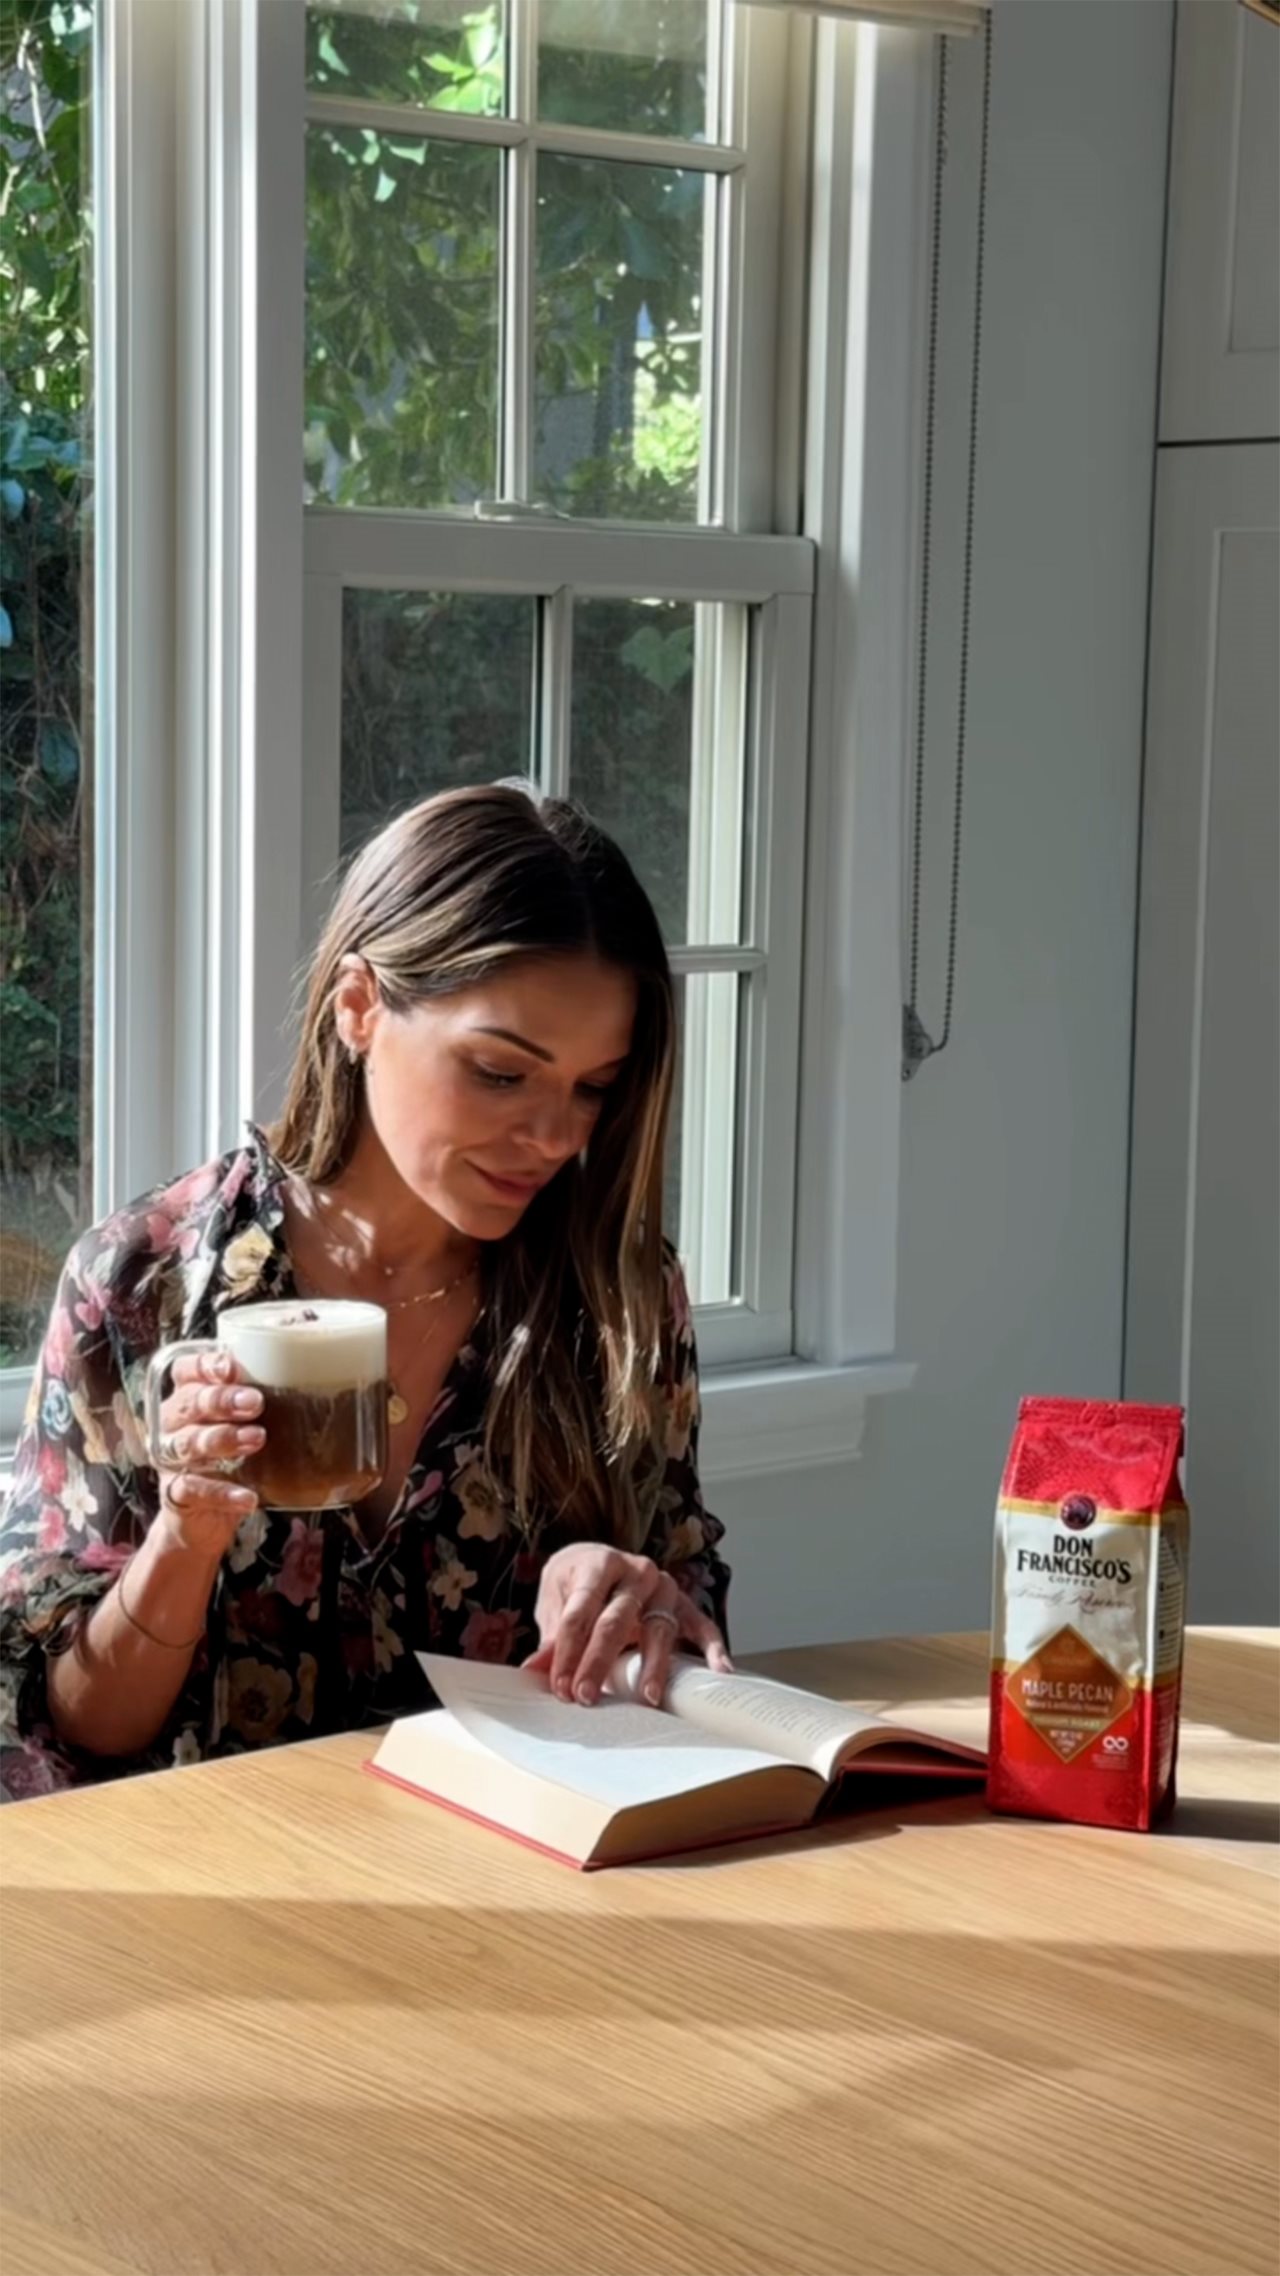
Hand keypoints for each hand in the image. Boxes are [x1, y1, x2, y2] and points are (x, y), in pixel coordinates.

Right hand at [153, 1349, 262, 1559]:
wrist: (203, 1520)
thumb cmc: (229, 1462)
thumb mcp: (243, 1429)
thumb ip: (259, 1404)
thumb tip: (310, 1375)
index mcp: (188, 1399)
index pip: (185, 1371)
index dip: (203, 1365)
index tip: (231, 1367)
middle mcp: (174, 1426)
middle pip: (188, 1404)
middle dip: (221, 1400)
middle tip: (255, 1403)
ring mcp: (172, 1461)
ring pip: (188, 1443)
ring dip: (223, 1438)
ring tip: (256, 1439)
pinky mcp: (176, 1495)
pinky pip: (194, 1489)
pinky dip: (222, 1493)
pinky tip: (247, 1497)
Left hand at [523, 1543, 731, 1707]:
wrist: (597, 1559)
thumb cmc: (575, 1584)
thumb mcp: (555, 1600)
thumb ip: (552, 1634)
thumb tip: (535, 1670)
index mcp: (599, 1564)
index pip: (581, 1611)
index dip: (567, 1652)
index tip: (560, 1687)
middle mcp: (635, 1571)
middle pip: (616, 1620)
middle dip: (599, 1662)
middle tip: (586, 1697)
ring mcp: (663, 1587)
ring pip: (659, 1627)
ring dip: (653, 1665)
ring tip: (649, 1697)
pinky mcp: (684, 1604)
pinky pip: (702, 1625)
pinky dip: (712, 1647)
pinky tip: (719, 1670)